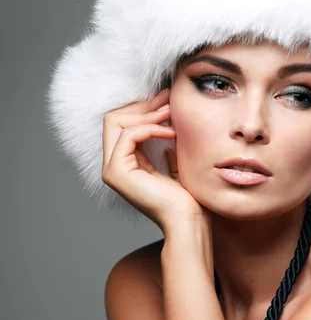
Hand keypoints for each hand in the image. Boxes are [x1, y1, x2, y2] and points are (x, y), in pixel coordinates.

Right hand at [101, 88, 206, 230]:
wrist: (189, 221)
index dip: (143, 107)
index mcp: (126, 163)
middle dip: (143, 105)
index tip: (167, 99)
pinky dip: (151, 128)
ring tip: (171, 114)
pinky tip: (171, 132)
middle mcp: (113, 165)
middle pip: (114, 118)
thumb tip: (169, 126)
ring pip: (116, 122)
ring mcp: (112, 169)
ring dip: (147, 114)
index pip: (122, 122)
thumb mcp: (176, 164)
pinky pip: (129, 135)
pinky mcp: (117, 172)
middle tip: (168, 99)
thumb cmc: (188, 198)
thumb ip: (168, 147)